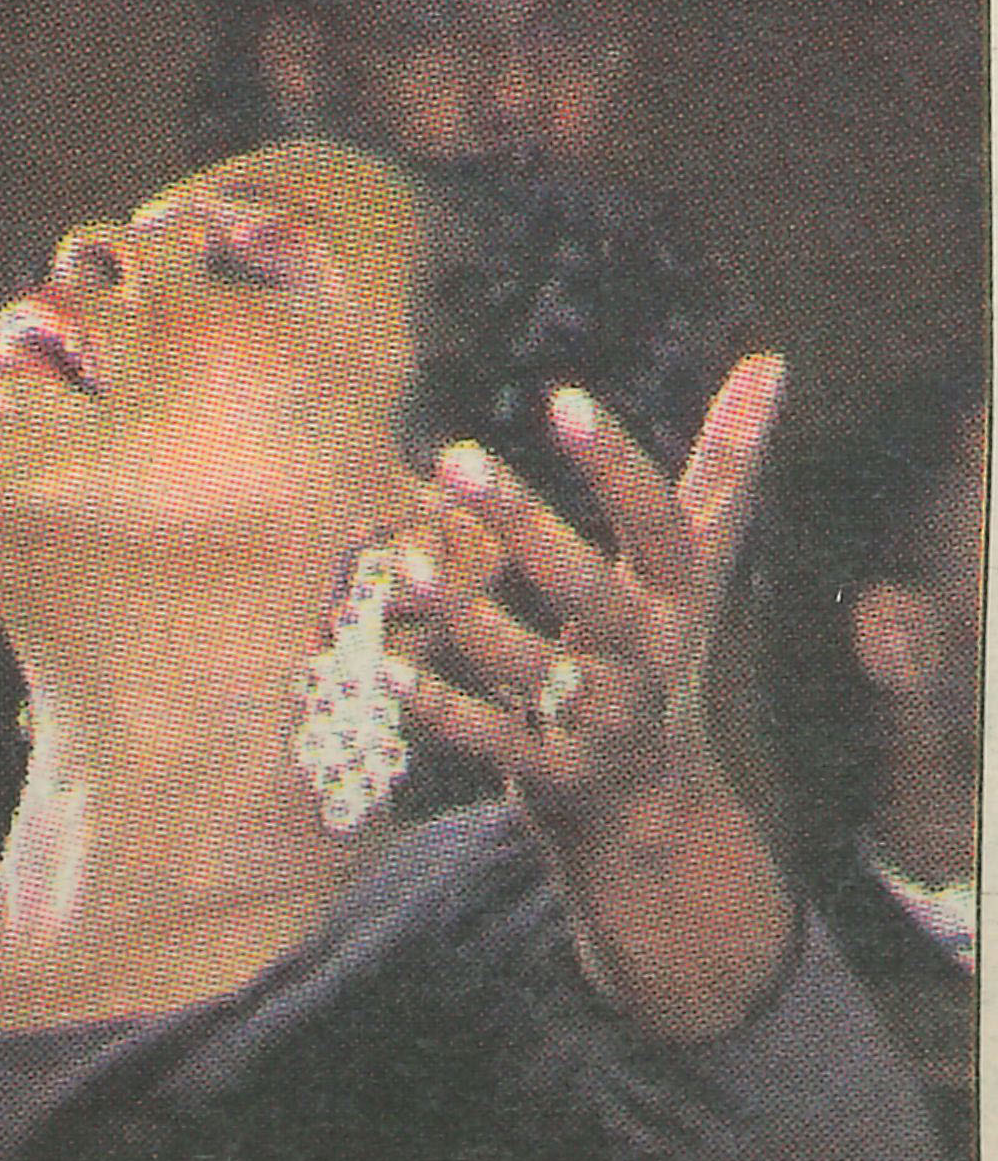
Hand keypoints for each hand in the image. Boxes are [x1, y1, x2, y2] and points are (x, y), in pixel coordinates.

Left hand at [394, 353, 780, 828]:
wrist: (650, 800)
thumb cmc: (657, 649)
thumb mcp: (696, 566)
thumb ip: (723, 469)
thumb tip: (771, 360)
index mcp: (679, 597)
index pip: (660, 522)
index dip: (616, 464)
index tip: (563, 400)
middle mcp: (648, 656)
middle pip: (586, 585)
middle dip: (522, 522)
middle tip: (458, 456)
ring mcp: (601, 718)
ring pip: (531, 667)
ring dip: (465, 615)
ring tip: (406, 562)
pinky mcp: (554, 771)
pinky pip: (494, 739)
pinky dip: (442, 707)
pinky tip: (388, 666)